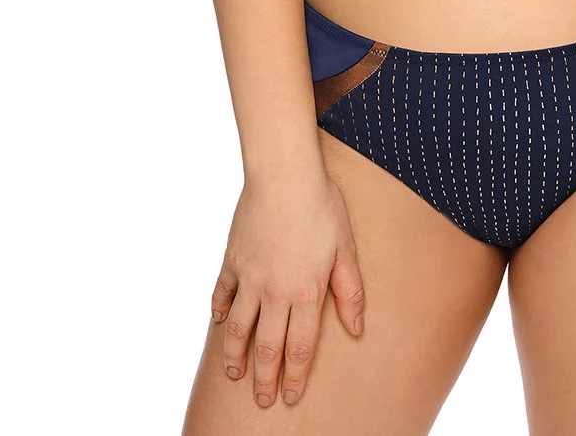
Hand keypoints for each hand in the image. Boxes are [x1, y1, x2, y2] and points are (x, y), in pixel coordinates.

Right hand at [210, 167, 364, 407]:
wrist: (284, 174)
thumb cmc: (322, 206)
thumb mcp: (346, 248)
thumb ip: (350, 291)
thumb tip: (356, 329)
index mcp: (307, 292)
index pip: (300, 348)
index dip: (295, 377)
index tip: (290, 397)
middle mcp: (275, 292)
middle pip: (267, 347)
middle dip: (264, 379)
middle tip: (262, 400)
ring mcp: (249, 278)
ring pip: (238, 329)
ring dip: (235, 356)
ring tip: (234, 374)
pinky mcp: (231, 260)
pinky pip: (221, 294)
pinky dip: (218, 311)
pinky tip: (219, 323)